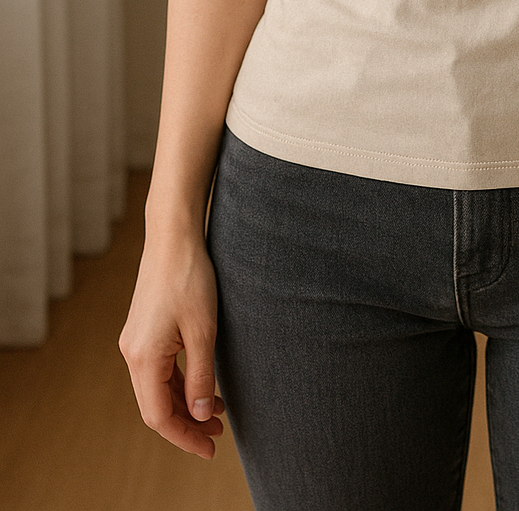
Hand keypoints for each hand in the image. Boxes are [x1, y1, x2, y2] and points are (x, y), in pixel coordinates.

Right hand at [119, 237, 226, 459]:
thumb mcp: (204, 330)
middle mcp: (132, 354)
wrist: (173, 237)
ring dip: (184, 405)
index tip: (211, 448)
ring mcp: (135, 342)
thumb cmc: (190, 278)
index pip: (159, 416)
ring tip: (218, 414)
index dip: (185, 436)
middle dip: (187, 424)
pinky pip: (158, 370)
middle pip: (155, 406)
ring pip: (157, 389)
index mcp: (143, 358)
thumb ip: (201, 376)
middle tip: (218, 436)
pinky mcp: (143, 331)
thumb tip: (202, 415)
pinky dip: (179, 384)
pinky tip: (203, 387)